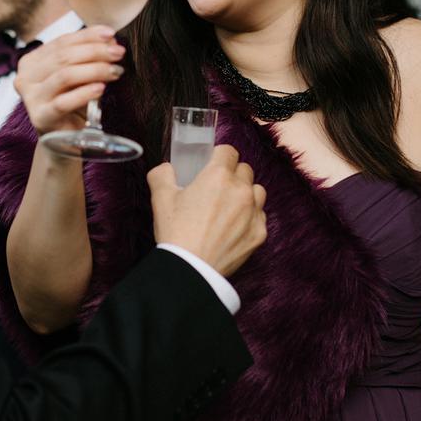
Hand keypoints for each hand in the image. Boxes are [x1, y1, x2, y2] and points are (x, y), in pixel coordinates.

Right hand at [13, 27, 125, 134]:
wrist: (65, 140)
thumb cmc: (72, 103)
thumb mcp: (77, 75)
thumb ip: (86, 56)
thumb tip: (110, 39)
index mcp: (31, 62)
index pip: (61, 42)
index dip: (87, 35)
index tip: (112, 34)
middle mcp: (25, 77)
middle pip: (63, 57)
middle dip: (95, 51)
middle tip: (118, 53)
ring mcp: (31, 98)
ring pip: (65, 76)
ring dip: (95, 70)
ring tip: (116, 71)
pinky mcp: (40, 118)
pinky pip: (64, 102)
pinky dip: (85, 93)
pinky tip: (101, 89)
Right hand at [148, 145, 266, 276]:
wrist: (191, 269)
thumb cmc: (176, 232)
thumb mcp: (160, 198)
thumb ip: (161, 174)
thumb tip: (166, 169)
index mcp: (218, 175)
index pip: (228, 151)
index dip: (219, 156)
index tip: (212, 164)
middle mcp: (241, 190)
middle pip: (244, 169)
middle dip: (232, 175)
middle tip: (216, 189)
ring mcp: (253, 212)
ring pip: (257, 191)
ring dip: (246, 193)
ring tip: (229, 206)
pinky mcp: (259, 233)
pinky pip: (260, 216)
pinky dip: (250, 218)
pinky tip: (233, 227)